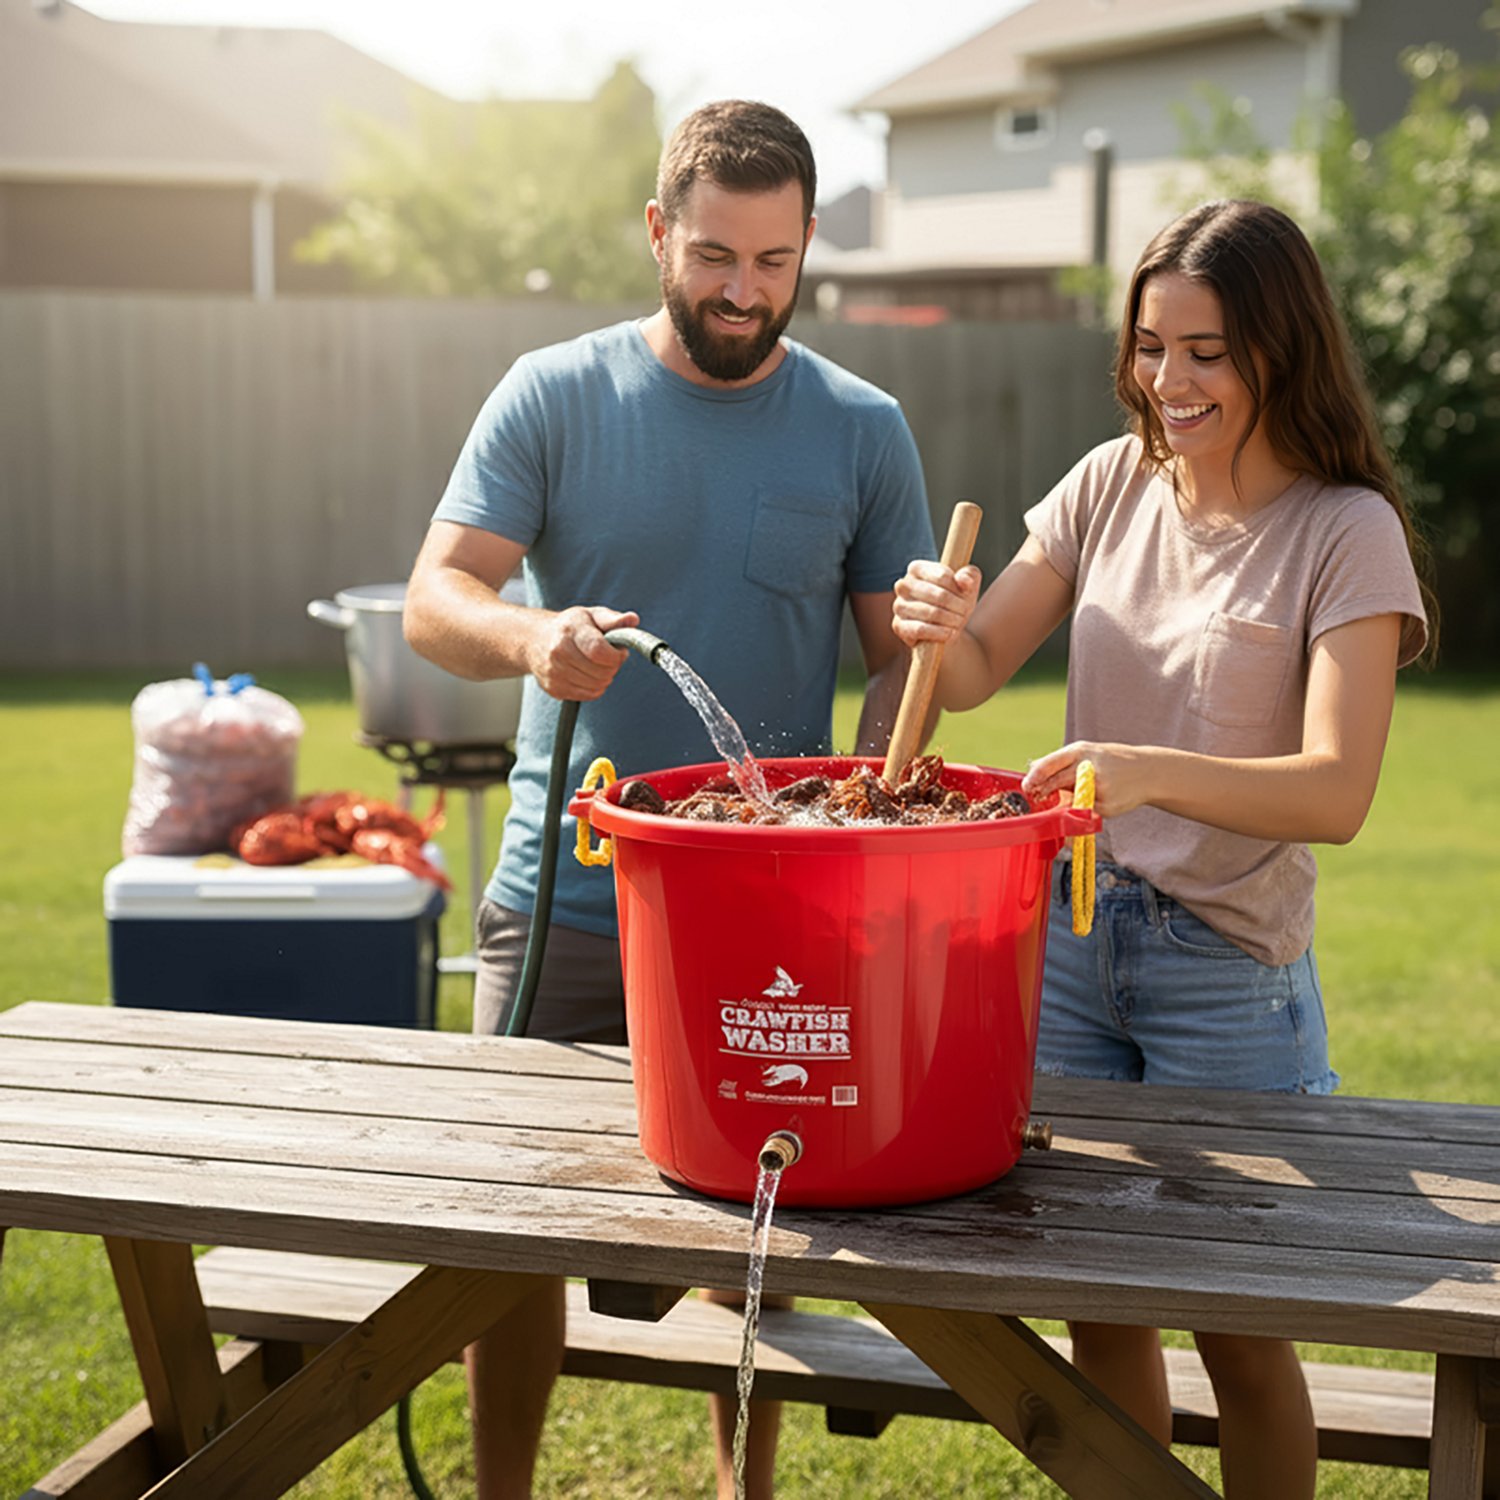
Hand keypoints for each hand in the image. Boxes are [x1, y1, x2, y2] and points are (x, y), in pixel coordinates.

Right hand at [527, 606, 640, 699]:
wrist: (534, 640)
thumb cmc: (570, 626)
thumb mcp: (591, 615)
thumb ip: (613, 619)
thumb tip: (633, 619)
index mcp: (569, 632)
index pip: (599, 652)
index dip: (615, 655)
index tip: (618, 651)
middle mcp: (558, 653)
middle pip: (601, 672)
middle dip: (612, 666)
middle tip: (608, 657)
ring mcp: (553, 673)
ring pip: (597, 686)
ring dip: (605, 677)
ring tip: (598, 664)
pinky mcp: (554, 689)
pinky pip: (588, 695)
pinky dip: (595, 687)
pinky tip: (588, 674)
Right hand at [891, 560, 981, 649]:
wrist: (946, 628)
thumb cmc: (956, 601)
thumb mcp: (968, 585)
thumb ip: (970, 576)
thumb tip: (962, 580)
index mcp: (917, 568)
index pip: (943, 576)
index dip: (959, 588)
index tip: (966, 595)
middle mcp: (903, 585)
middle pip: (939, 595)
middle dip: (957, 606)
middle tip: (965, 612)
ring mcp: (899, 605)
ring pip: (930, 612)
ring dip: (951, 619)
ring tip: (959, 622)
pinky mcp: (898, 625)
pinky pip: (920, 629)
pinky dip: (939, 632)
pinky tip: (950, 633)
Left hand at [1022, 742, 1157, 817]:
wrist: (1149, 771)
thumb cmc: (1112, 761)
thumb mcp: (1089, 753)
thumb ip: (1062, 762)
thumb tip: (1033, 769)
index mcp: (1081, 751)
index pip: (1049, 763)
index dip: (1034, 776)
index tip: (1026, 785)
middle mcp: (1088, 768)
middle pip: (1056, 782)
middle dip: (1043, 791)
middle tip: (1037, 796)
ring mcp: (1098, 788)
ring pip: (1069, 799)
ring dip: (1066, 799)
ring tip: (1082, 791)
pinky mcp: (1106, 806)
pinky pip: (1085, 810)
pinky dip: (1087, 807)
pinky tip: (1104, 797)